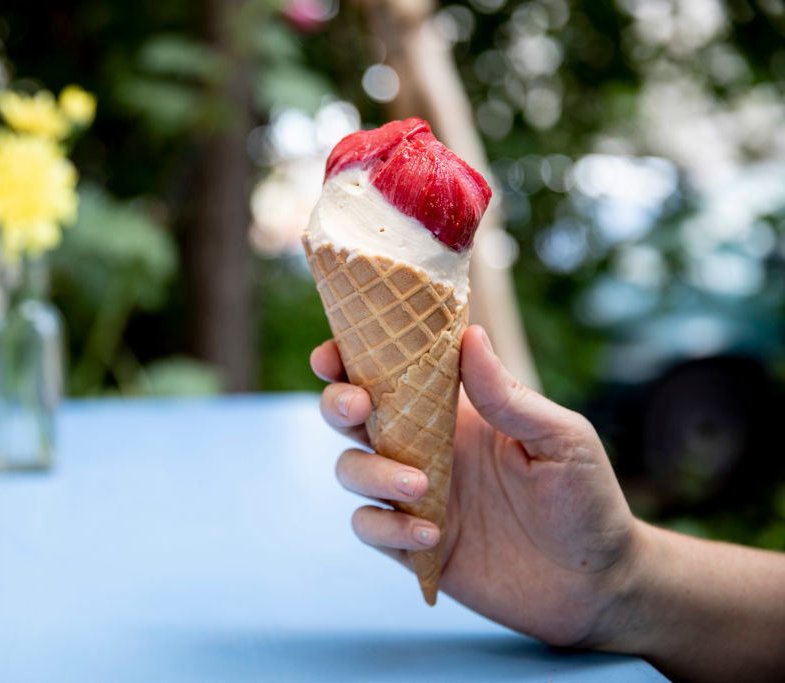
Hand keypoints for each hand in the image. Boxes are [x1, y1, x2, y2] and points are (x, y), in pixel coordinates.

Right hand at [311, 325, 639, 646]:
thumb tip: (469, 335)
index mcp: (456, 411)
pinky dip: (388, 528)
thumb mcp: (559, 439)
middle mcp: (425, 447)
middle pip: (352, 415)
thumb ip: (507, 395)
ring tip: (419, 486)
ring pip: (352, 469)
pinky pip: (370, 528)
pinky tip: (432, 535)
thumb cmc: (587, 500)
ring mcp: (415, 496)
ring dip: (370, 471)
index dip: (351, 357)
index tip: (331, 353)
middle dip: (338, 403)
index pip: (391, 372)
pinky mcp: (414, 544)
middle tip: (359, 408)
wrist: (598, 585)